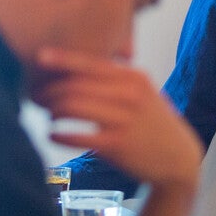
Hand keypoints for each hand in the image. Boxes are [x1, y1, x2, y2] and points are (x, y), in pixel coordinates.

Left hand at [29, 47, 201, 190]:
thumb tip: (78, 67)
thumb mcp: (144, 93)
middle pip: (76, 85)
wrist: (178, 158)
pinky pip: (78, 135)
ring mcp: (124, 120)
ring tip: (47, 114)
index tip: (39, 57)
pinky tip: (51, 135)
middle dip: (50, 90)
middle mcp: (130, 95)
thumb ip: (118, 79)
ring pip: (73, 107)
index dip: (63, 59)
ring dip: (53, 110)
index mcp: (134, 77)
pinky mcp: (117, 145)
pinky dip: (59, 134)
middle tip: (36, 96)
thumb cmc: (152, 123)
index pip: (91, 63)